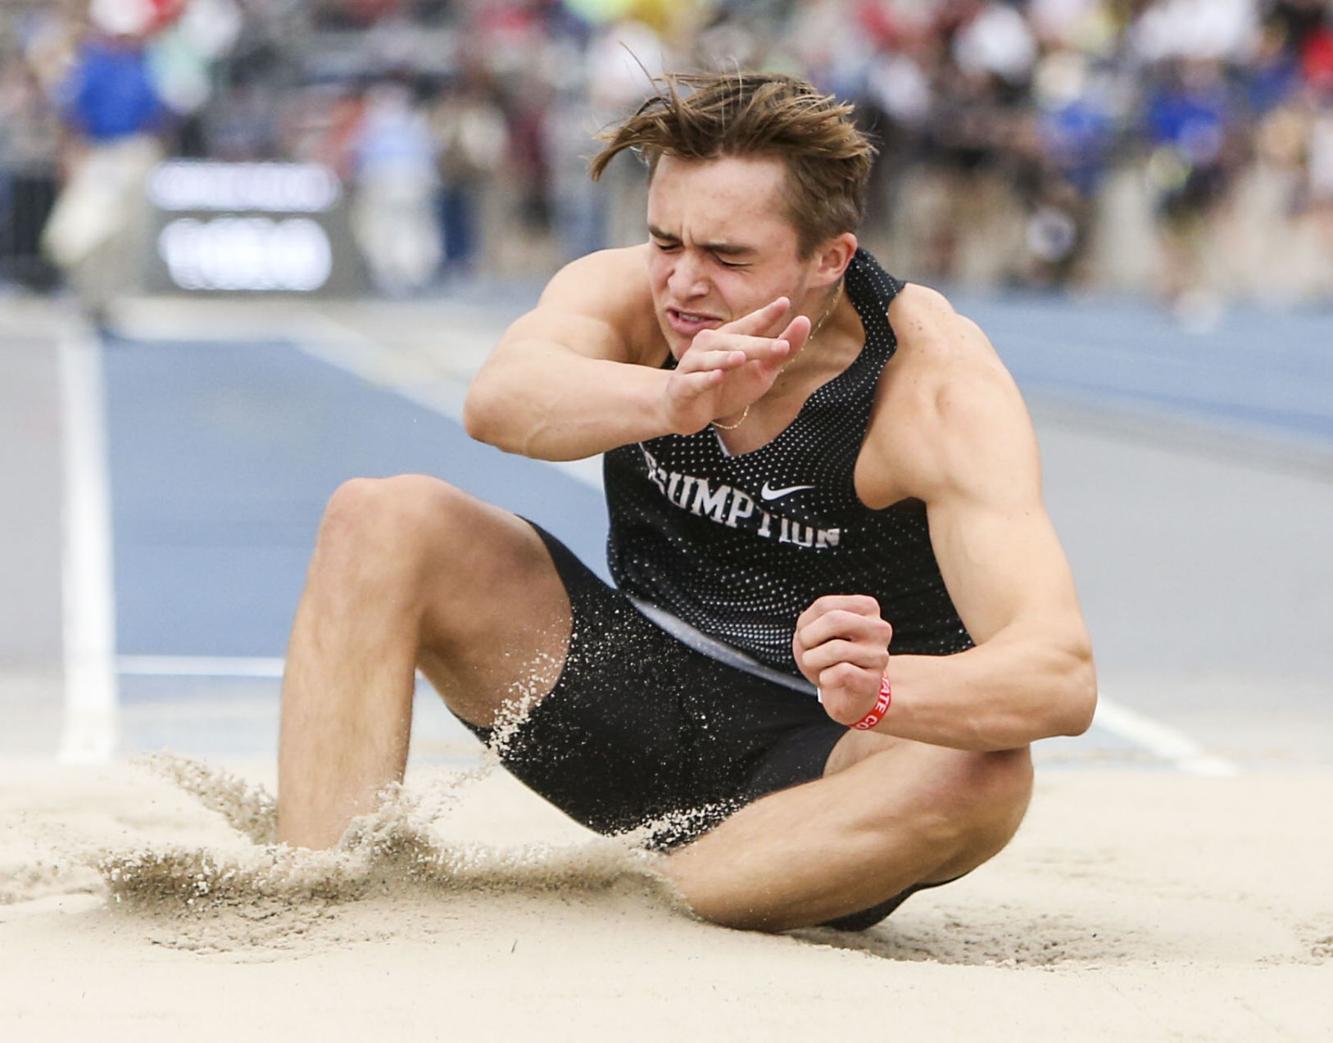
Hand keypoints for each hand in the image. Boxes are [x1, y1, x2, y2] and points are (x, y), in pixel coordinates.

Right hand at [663, 297, 811, 432]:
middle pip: (735, 343)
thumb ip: (783, 349)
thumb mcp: (762, 370)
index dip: (766, 315)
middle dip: (757, 345)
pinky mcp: (682, 387)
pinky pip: (694, 381)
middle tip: (781, 346)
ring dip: (725, 358)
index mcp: (729, 338)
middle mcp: (709, 346)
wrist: (688, 410)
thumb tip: (804, 321)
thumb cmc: (728, 386)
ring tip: (741, 358)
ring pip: (710, 359)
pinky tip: (717, 376)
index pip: (750, 324)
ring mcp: (693, 366)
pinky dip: (705, 379)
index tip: (785, 303)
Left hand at [792, 595, 892, 726]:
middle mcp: (879, 628)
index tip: (808, 635)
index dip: (805, 623)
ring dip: (813, 660)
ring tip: (817, 666)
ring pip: (836, 649)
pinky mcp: (873, 680)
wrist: (844, 693)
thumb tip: (813, 632)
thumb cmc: (829, 657)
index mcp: (867, 608)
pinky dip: (825, 677)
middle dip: (809, 637)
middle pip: (834, 620)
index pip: (824, 605)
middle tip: (807, 649)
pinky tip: (830, 679)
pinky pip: (841, 672)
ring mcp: (879, 655)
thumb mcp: (816, 629)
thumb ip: (814, 621)